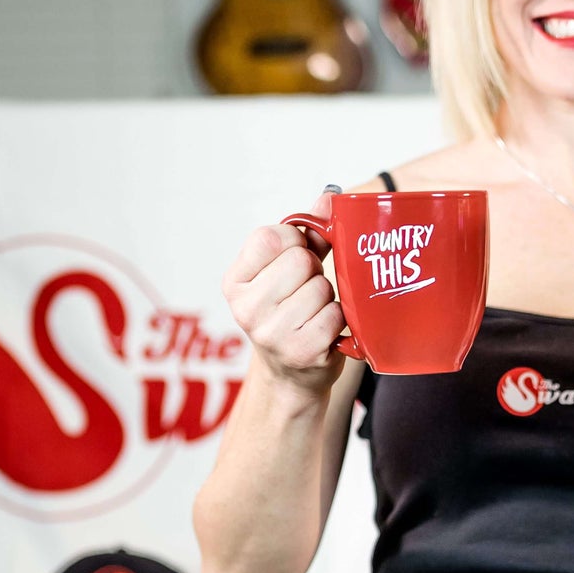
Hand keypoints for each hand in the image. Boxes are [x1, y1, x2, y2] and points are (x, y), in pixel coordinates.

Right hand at [221, 191, 345, 397]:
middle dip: (314, 272)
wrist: (292, 376)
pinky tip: (325, 331)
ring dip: (327, 298)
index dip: (294, 242)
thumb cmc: (292, 313)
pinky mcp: (300, 352)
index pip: (269, 237)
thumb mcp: (287, 271)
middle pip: (300, 261)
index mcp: (235, 282)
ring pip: (321, 288)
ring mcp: (270, 333)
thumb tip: (331, 196)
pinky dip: (338, 320)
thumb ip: (309, 232)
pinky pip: (334, 316)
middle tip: (308, 291)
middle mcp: (245, 308)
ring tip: (315, 313)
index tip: (295, 259)